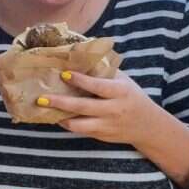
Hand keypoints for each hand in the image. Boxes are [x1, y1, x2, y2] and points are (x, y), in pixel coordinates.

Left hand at [39, 70, 158, 146]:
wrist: (147, 125)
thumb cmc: (130, 96)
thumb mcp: (123, 80)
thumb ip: (103, 70)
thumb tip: (78, 52)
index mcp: (120, 92)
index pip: (98, 86)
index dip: (80, 80)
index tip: (63, 74)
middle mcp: (113, 110)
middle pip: (83, 107)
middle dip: (60, 102)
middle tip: (41, 98)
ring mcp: (106, 125)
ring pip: (79, 125)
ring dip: (59, 117)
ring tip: (44, 108)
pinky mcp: (101, 136)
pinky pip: (80, 131)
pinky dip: (67, 123)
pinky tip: (56, 116)